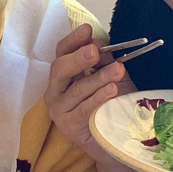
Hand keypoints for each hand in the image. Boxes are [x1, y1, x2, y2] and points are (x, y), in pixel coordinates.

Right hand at [44, 23, 135, 166]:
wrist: (114, 142)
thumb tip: (98, 42)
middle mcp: (55, 89)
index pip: (62, 52)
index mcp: (63, 73)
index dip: (73, 40)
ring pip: (76, 89)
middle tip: (94, 51)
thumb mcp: (109, 77)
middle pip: (60, 68)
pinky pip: (83, 109)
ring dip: (98, 78)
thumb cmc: (110, 104)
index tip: (87, 29)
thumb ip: (102, 61)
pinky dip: (98, 98)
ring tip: (117, 70)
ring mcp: (59, 109)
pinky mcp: (67, 126)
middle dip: (78, 58)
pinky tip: (112, 90)